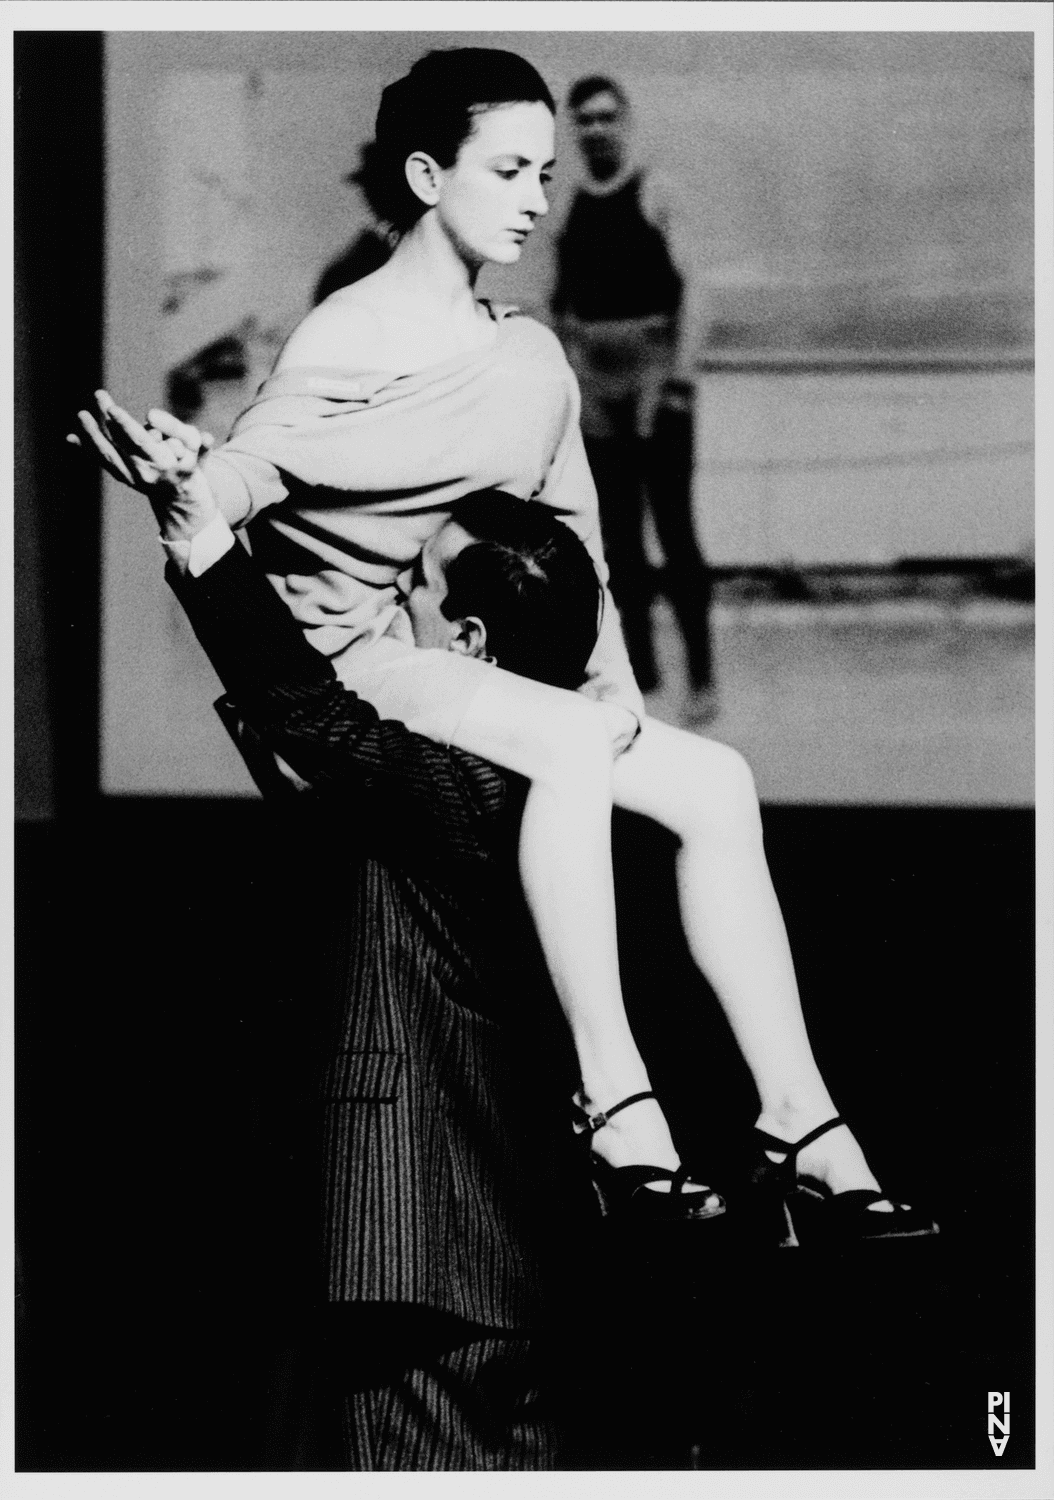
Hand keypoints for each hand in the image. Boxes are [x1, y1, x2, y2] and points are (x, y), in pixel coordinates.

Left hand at [67, 391, 217, 536]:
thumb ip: (191, 438)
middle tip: (100, 395)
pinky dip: (86, 450)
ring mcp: (130, 477)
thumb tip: (170, 425)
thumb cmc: (191, 465)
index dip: (125, 425)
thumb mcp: (198, 451)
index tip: (112, 410)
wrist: (182, 497)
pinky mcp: (122, 476)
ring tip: (81, 415)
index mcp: (164, 466)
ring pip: (107, 454)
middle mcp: (144, 474)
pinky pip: (102, 461)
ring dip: (91, 434)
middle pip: (120, 444)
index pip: (140, 442)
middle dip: (108, 419)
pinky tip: (70, 438)